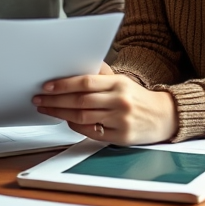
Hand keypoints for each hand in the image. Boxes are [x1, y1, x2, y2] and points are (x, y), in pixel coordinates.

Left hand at [33, 65, 177, 145]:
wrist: (164, 116)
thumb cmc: (137, 98)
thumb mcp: (121, 81)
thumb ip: (99, 75)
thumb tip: (72, 68)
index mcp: (119, 83)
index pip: (84, 82)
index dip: (63, 84)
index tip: (47, 86)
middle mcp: (120, 101)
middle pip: (80, 101)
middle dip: (55, 100)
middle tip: (40, 99)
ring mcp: (120, 120)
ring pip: (83, 117)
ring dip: (60, 113)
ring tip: (47, 109)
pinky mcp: (121, 137)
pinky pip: (91, 132)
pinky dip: (75, 126)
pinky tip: (67, 120)